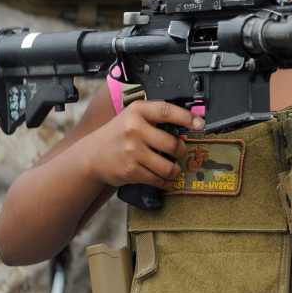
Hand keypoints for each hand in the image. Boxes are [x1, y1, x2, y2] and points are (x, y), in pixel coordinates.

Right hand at [84, 100, 202, 189]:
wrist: (91, 155)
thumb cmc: (118, 134)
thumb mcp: (134, 119)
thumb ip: (156, 122)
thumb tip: (184, 134)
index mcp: (137, 111)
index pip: (167, 111)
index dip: (187, 117)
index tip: (200, 123)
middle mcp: (134, 129)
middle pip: (172, 144)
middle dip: (182, 151)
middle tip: (180, 152)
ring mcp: (132, 151)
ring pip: (168, 166)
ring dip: (176, 170)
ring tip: (174, 169)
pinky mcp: (130, 170)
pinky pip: (158, 179)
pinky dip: (166, 182)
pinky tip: (165, 179)